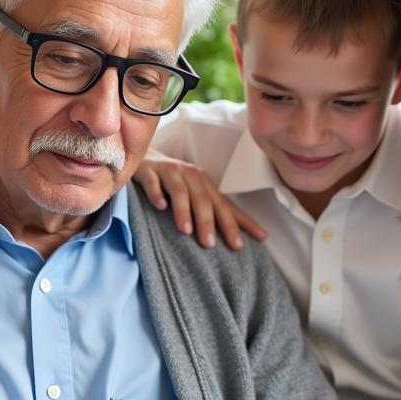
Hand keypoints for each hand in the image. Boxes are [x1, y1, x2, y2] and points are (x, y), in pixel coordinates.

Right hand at [134, 151, 265, 249]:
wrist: (139, 154)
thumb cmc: (169, 181)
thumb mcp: (192, 194)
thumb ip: (209, 212)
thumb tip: (234, 238)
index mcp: (204, 184)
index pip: (226, 206)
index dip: (242, 222)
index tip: (261, 238)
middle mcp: (190, 175)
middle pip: (204, 200)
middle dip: (210, 221)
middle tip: (210, 245)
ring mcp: (169, 171)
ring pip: (179, 191)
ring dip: (183, 210)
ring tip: (186, 231)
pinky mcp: (148, 171)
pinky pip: (152, 182)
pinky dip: (156, 193)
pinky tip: (160, 207)